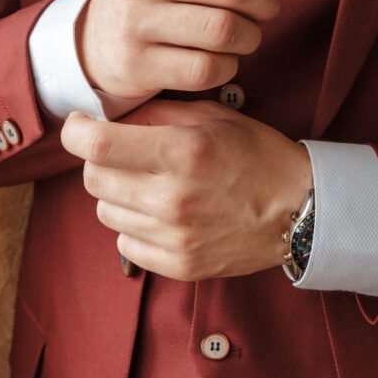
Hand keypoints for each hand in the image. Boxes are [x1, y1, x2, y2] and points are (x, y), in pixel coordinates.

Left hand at [60, 100, 313, 280]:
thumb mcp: (212, 117)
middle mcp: (174, 198)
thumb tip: (110, 117)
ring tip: (151, 187)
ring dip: (118, 196)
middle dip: (101, 161)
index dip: (76, 131)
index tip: (80, 126)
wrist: (301, 210)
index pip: (97, 145)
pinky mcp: (180, 265)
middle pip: (94, 179)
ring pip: (105, 212)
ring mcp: (176, 237)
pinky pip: (126, 244)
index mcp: (182, 152)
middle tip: (125, 155)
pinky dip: (135, 228)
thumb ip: (157, 113)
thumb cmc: (257, 155)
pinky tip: (161, 216)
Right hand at [78, 0, 314, 98]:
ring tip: (244, 36)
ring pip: (225, 30)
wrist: (93, 39)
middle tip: (266, 12)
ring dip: (251, 37)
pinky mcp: (135, 64)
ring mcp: (132, 19)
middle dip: (266, 2)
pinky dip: (228, 67)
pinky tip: (222, 60)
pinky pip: (208, 69)